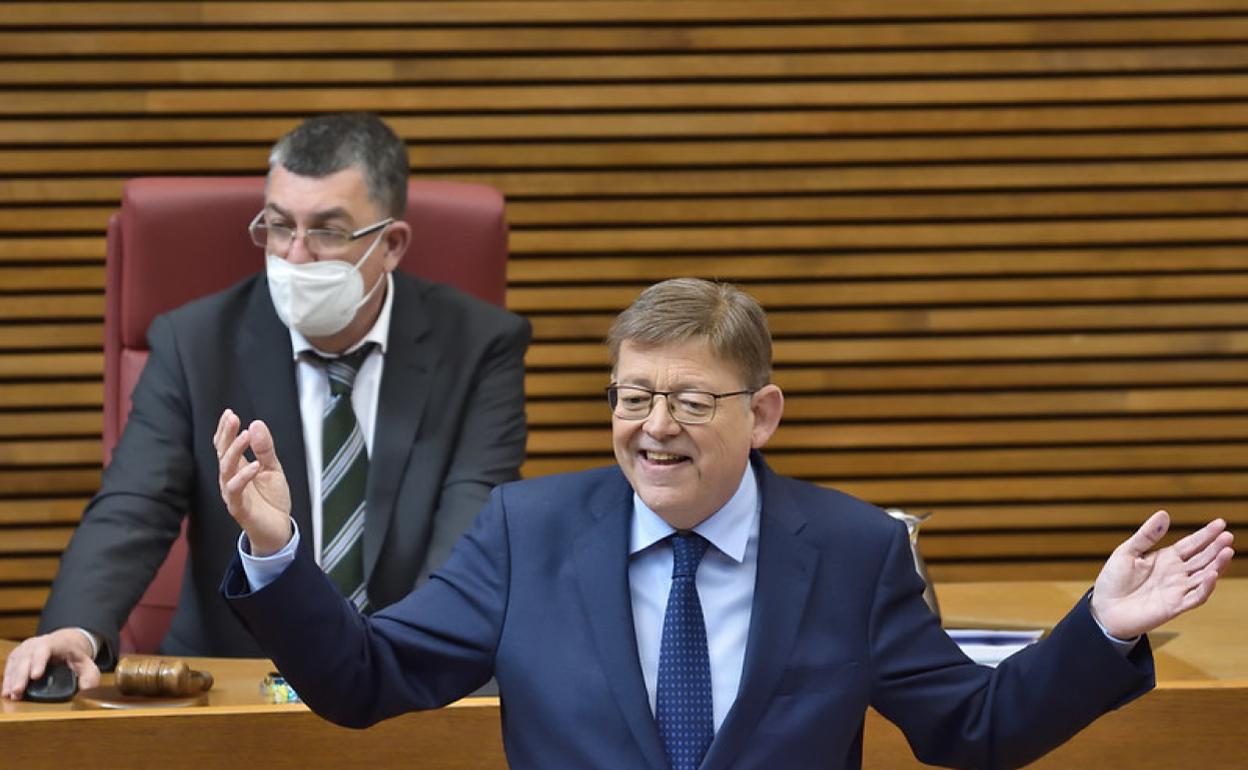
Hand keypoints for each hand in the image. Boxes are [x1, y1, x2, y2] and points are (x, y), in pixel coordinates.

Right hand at [2, 628, 99, 699]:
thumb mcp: (87, 664)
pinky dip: (8, 679)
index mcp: (55, 643)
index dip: (39, 662)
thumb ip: (90, 675)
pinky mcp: (17, 656)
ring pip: (15, 663)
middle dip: (21, 676)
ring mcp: (25, 649)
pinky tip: (6, 692)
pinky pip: (10, 667)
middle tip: (18, 691)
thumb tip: (86, 687)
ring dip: (12, 680)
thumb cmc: (74, 656)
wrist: (64, 644)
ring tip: (11, 695)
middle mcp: (37, 643)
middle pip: (26, 658)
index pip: (45, 649)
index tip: (35, 676)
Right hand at [214, 409, 292, 555]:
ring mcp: (232, 493)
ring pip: (226, 469)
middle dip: (226, 435)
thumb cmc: (271, 500)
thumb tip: (256, 424)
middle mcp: (230, 479)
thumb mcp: (273, 468)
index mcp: (237, 468)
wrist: (278, 529)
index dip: (225, 430)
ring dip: (235, 451)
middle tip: (232, 418)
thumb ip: (265, 449)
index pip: (225, 445)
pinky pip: (236, 490)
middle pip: (223, 453)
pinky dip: (244, 477)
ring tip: (245, 436)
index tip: (229, 413)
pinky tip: (254, 466)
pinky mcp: (238, 507)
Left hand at [1091, 511, 1233, 639]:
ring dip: (1217, 565)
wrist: (1104, 608)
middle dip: (1216, 547)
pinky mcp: (1175, 606)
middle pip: (1202, 559)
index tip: (1221, 523)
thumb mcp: (1127, 552)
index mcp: (1166, 558)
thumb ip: (1146, 535)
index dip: (1206, 534)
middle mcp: (1176, 573)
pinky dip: (1205, 587)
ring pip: (1204, 576)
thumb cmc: (1114, 580)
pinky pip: (1195, 597)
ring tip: (1227, 551)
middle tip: (1229, 535)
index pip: (1192, 544)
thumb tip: (1164, 513)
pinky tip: (1212, 575)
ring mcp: (1178, 589)